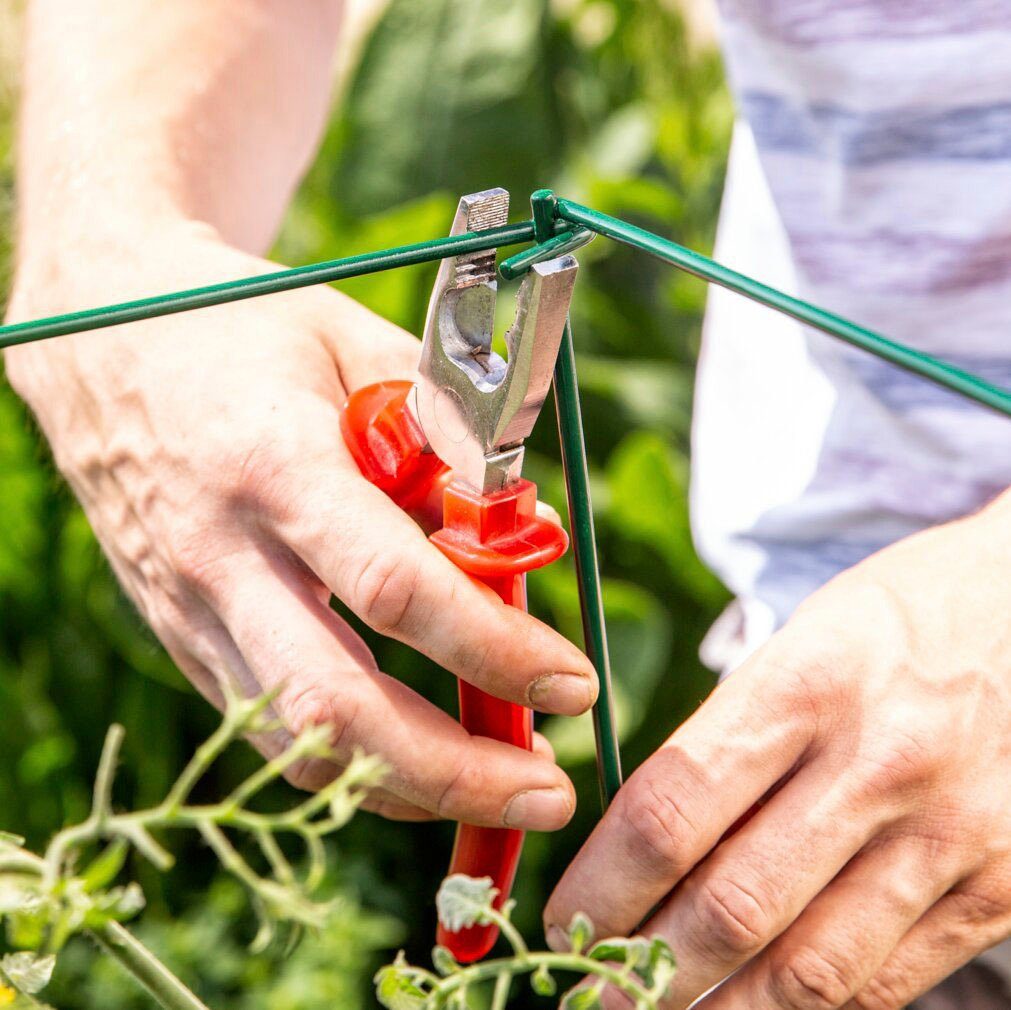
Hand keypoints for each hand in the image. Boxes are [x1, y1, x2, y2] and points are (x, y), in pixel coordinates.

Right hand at [5, 221, 596, 826]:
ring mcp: (190, 610)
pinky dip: (358, 760)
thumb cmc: (242, 331)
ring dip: (410, 786)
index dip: (493, 650)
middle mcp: (222, 555)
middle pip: (337, 709)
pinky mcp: (182, 638)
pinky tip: (423, 753)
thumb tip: (525, 527)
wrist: (104, 348)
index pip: (394, 588)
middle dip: (454, 773)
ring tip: (500, 785)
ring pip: (299, 744)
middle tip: (549, 794)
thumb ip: (445, 427)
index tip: (572, 685)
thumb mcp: (355, 340)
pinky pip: (272, 728)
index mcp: (273, 463)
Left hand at [545, 502, 1010, 1007]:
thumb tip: (643, 850)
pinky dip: (810, 1009)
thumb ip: (726, 744)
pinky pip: (887, 982)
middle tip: (595, 993)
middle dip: (646, 969)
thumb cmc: (890, 626)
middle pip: (732, 905)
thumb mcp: (795, 646)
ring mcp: (950, 833)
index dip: (604, 885)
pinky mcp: (1004, 885)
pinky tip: (758, 1007)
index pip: (673, 810)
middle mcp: (879, 763)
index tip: (565, 921)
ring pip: (810, 969)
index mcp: (804, 685)